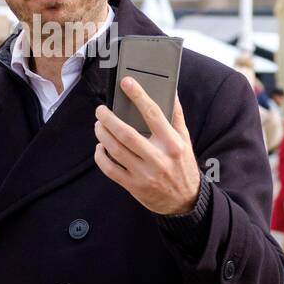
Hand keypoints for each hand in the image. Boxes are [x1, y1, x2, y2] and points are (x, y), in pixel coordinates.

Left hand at [94, 78, 199, 215]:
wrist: (185, 201)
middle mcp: (158, 158)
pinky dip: (100, 156)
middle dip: (109, 118)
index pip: (153, 114)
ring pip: (115, 150)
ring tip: (99, 124)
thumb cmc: (182, 165)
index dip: (138, 95)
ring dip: (102, 134)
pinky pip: (110, 169)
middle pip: (127, 133)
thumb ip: (176, 116)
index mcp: (172, 143)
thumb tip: (171, 91)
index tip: (126, 82)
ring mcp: (144, 174)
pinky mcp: (133, 186)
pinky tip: (100, 146)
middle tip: (101, 110)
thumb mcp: (185, 140)